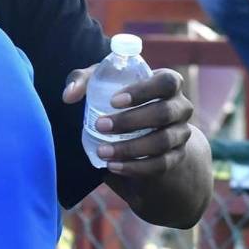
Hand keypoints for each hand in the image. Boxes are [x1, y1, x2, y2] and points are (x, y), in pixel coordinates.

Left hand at [64, 67, 193, 177]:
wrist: (141, 130)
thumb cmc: (118, 98)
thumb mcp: (101, 83)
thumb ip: (82, 81)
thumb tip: (68, 96)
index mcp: (168, 84)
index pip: (167, 82)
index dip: (143, 90)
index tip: (113, 101)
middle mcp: (180, 108)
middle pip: (164, 113)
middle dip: (130, 121)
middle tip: (100, 125)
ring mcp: (180, 133)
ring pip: (162, 141)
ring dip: (130, 148)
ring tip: (102, 151)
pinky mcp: (175, 157)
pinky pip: (160, 164)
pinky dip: (135, 167)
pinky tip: (113, 166)